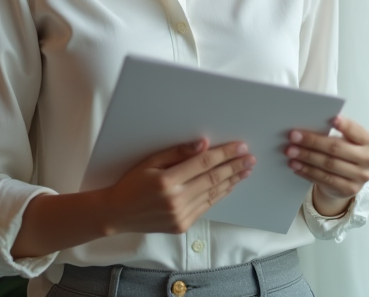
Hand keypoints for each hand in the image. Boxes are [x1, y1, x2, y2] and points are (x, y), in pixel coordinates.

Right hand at [102, 139, 254, 234]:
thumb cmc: (132, 183)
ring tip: (245, 170)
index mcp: (167, 181)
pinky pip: (206, 206)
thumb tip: (203, 144)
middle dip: (235, 167)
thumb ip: (177, 152)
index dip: (224, 154)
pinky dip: (219, 194)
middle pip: (213, 179)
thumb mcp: (150, 161)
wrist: (118, 214)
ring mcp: (180, 215)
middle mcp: (176, 200)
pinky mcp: (182, 225)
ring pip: (213, 194)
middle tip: (250, 158)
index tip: (241, 147)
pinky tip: (229, 185)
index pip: (203, 163)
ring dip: (232, 181)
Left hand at [285, 115, 368, 216]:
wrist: (350, 179)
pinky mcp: (349, 189)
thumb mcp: (347, 140)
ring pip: (328, 165)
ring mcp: (360, 176)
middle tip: (293, 137)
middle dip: (312, 142)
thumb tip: (311, 123)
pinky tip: (297, 166)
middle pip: (336, 148)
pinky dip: (308, 172)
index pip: (355, 131)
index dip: (344, 125)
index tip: (330, 119)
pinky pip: (325, 179)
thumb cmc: (346, 152)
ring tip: (291, 152)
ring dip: (307, 157)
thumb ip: (336, 132)